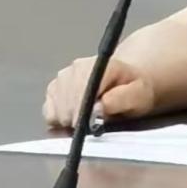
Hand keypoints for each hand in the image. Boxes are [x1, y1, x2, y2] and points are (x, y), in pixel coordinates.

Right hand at [42, 55, 156, 128]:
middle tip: (90, 123)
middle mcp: (78, 66)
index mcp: (101, 64)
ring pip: (56, 107)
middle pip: (66, 101)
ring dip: (68, 118)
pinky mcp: (54, 86)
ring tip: (86, 117)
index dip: (82, 111)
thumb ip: (119, 100)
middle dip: (76, 117)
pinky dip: (59, 117)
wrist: (126, 80)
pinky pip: (49, 110)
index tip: (86, 123)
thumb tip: (98, 108)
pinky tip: (74, 115)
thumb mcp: (138, 95)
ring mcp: (63, 76)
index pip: (82, 89)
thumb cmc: (133, 89)